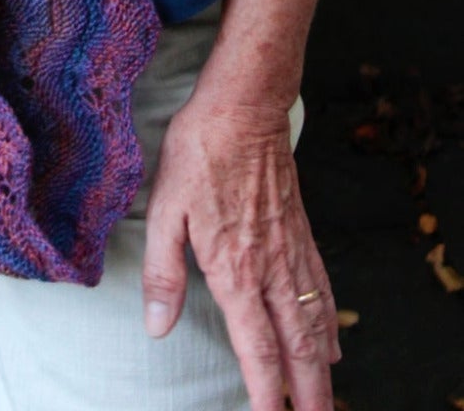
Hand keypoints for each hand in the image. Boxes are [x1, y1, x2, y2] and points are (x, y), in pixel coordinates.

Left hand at [142, 88, 338, 410]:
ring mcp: (291, 251)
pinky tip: (332, 340)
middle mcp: (271, 268)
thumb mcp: (164, 207)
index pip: (256, 346)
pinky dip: (330, 323)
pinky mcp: (301, 233)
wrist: (244, 107)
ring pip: (315, 323)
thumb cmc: (199, 152)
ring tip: (323, 397)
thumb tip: (157, 325)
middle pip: (297, 346)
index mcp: (235, 269)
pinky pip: (322, 289)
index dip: (265, 389)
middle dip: (307, 392)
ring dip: (321, 366)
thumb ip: (162, 271)